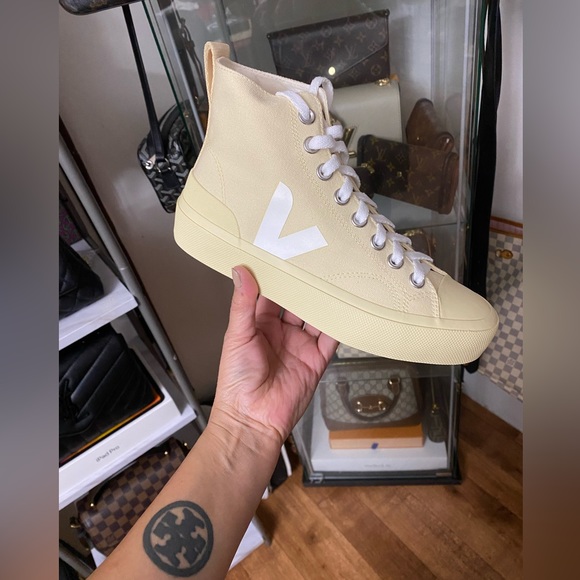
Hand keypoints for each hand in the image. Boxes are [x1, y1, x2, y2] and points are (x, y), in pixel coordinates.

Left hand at [211, 266, 337, 446]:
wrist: (253, 420)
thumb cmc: (237, 382)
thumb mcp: (237, 335)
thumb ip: (243, 303)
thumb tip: (241, 272)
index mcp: (257, 324)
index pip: (270, 293)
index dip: (277, 275)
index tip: (284, 254)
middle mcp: (280, 333)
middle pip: (297, 302)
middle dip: (305, 285)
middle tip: (315, 261)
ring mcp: (299, 345)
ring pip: (316, 316)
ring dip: (324, 301)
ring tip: (333, 279)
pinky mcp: (315, 360)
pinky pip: (331, 338)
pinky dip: (340, 324)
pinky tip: (345, 308)